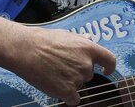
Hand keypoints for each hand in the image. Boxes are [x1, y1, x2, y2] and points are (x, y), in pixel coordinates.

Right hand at [0, 8, 115, 105]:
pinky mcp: (67, 91)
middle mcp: (86, 64)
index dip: (109, 66)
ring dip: (69, 82)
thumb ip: (80, 40)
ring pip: (78, 85)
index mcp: (88, 48)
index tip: (107, 70)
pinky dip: (66, 96)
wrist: (25, 50)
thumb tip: (89, 39)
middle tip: (60, 66)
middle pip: (88, 74)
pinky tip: (55, 86)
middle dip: (77, 72)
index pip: (109, 59)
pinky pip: (73, 99)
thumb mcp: (66, 34)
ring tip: (52, 72)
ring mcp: (77, 79)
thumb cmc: (42, 40)